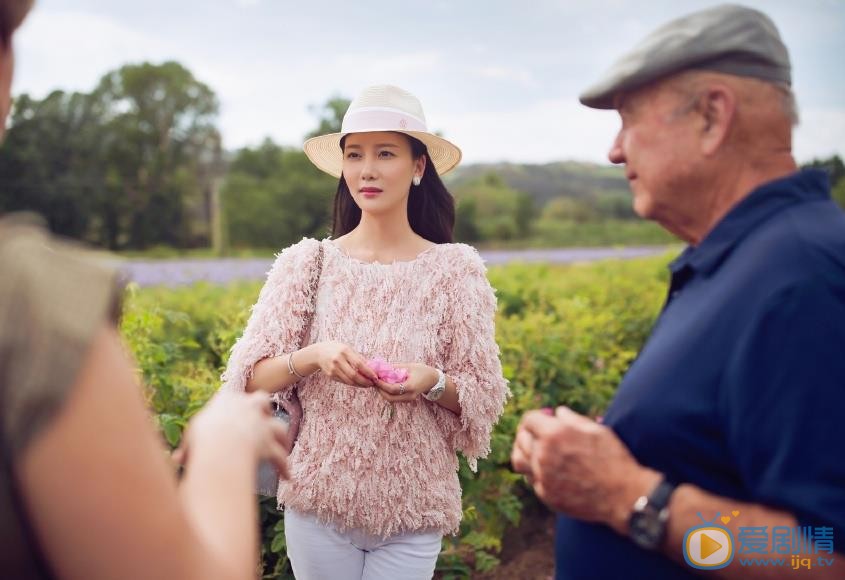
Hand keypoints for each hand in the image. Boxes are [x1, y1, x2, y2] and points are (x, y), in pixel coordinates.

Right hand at [173, 391, 289, 478]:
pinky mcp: (270, 441)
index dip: (236, 406)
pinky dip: (284, 466)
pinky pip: (281, 456)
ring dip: (282, 439)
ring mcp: (262, 423)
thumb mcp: (191, 438)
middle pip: (261, 400)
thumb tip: (178, 460)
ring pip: (279, 427)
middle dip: (263, 409)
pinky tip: (287, 477)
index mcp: (227, 399)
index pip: (234, 398)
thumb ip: (190, 446)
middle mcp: (248, 406)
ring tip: (284, 448)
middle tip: (263, 419)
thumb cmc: (200, 439)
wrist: (220, 443)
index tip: (237, 413)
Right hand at [315, 342, 377, 387]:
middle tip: (372, 383)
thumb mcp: (347, 348)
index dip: (368, 372)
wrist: (319, 353)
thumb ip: (358, 357)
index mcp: (344, 351)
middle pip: (354, 375)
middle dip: (365, 381)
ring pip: (349, 381)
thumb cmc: (336, 349)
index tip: (375, 377)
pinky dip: (352, 383)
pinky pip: (344, 381)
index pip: (359, 364)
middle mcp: (338, 360)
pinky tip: (358, 383)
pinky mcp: (330, 375)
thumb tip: (371, 368)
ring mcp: (333, 369)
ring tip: (367, 384)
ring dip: (360, 384)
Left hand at [373, 363, 437, 402]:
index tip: (375, 378)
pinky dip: (388, 393)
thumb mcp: (409, 366)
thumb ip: (395, 367)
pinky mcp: (408, 399)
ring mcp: (409, 399)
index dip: (382, 384)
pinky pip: (395, 399)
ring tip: (378, 383)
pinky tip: (385, 385)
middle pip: (390, 398)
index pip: (392, 389)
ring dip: (383, 392)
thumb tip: (381, 367)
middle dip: (380, 390)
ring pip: (391, 400)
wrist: (433, 379)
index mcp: (410, 386)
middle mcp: (410, 395)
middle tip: (374, 382)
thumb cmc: (422, 370)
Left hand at [511, 406, 659, 532]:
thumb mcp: (596, 430)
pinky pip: (531, 479)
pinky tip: (548, 469)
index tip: (545, 418)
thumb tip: (557, 413)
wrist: (624, 495)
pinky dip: (535, 471)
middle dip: (528, 432)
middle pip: (520, 439)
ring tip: (535, 450)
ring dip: (524, 451)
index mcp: (554, 434)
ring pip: (519, 461)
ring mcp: (542, 477)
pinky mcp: (546, 495)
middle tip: (537, 432)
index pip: (529, 420)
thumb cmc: (614, 459)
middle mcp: (543, 455)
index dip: (537, 416)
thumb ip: (572, 419)